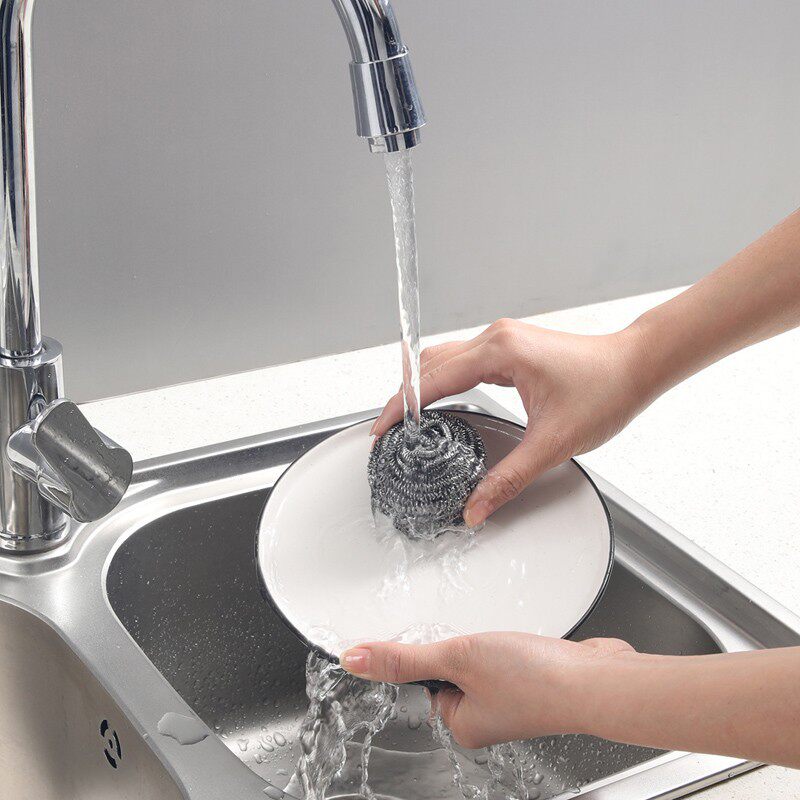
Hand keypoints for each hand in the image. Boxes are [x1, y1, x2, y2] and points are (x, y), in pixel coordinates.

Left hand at [340, 633, 633, 748]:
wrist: (597, 679)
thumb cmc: (535, 680)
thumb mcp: (456, 657)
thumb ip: (404, 658)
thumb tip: (353, 660)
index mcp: (460, 723)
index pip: (421, 681)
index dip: (428, 651)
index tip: (442, 638)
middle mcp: (484, 715)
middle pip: (450, 665)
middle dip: (461, 641)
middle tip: (478, 638)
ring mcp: (511, 697)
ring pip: (479, 655)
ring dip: (487, 638)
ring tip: (504, 640)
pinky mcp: (533, 677)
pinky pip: (507, 652)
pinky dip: (510, 639)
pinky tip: (522, 639)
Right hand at [371, 319, 646, 526]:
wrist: (637, 366)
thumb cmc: (605, 391)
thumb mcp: (553, 443)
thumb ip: (508, 478)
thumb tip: (476, 507)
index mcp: (500, 351)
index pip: (431, 379)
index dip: (401, 407)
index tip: (382, 430)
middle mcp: (496, 338)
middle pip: (430, 364)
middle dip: (404, 396)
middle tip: (390, 431)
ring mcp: (503, 340)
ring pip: (444, 360)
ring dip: (423, 387)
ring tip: (408, 421)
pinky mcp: (511, 348)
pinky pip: (463, 361)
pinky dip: (443, 382)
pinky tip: (440, 404)